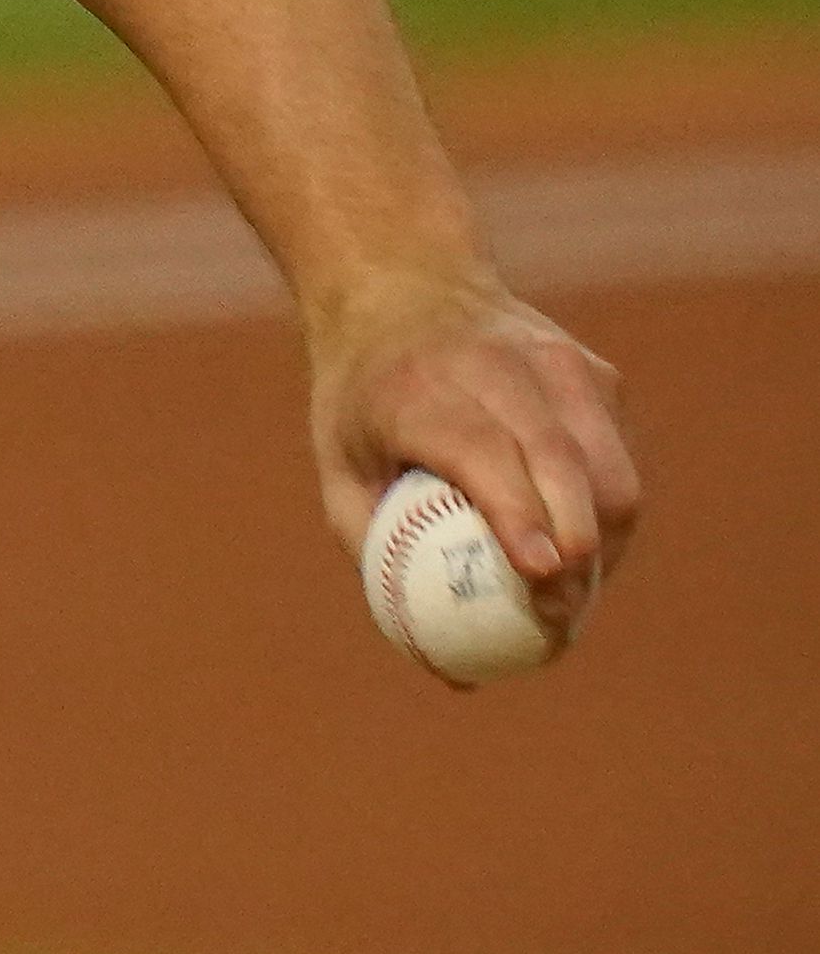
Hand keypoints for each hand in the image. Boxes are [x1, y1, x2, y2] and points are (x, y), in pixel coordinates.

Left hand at [307, 268, 637, 643]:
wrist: (400, 285)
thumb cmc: (360, 397)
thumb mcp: (338, 467)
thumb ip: (380, 557)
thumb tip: (450, 668)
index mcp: (420, 387)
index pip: (484, 451)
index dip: (518, 513)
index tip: (541, 574)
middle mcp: (495, 366)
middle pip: (562, 465)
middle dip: (577, 551)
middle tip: (559, 617)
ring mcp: (554, 363)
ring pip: (610, 468)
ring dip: (604, 543)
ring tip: (573, 594)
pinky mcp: (593, 371)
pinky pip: (615, 456)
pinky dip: (607, 510)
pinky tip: (580, 545)